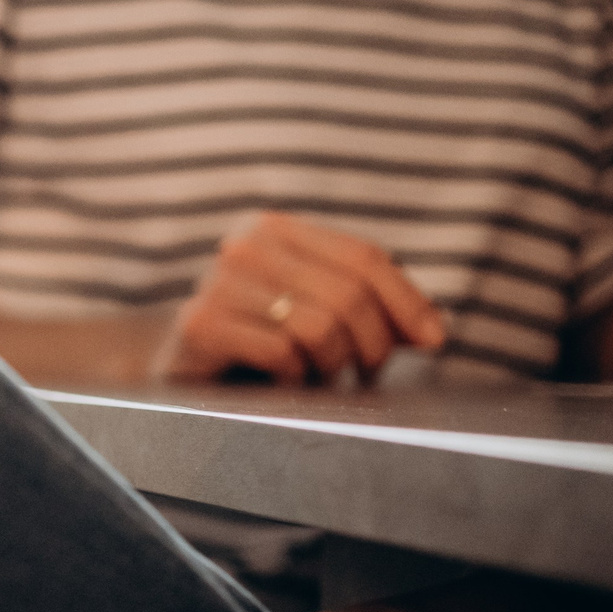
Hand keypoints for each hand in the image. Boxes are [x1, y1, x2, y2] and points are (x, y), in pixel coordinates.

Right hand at [155, 212, 446, 384]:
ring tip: (319, 378)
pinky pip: (281, 353)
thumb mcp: (314, 309)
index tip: (433, 342)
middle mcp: (243, 244)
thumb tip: (433, 333)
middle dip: (373, 345)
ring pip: (320, 326)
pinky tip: (282, 383)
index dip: (408, 302)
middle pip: (348, 294)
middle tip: (368, 375)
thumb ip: (369, 306)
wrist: (179, 372)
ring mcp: (217, 281)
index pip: (364, 257)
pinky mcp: (201, 324)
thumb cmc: (257, 341)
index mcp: (276, 228)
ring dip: (332, 366)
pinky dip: (295, 379)